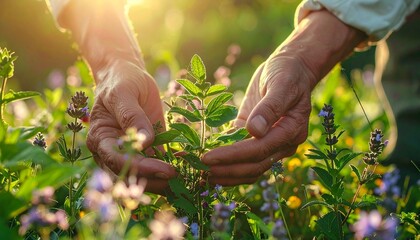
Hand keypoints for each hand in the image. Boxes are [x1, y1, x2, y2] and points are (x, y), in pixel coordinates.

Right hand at [87, 60, 176, 193]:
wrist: (128, 76)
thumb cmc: (121, 81)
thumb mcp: (124, 93)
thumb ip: (132, 116)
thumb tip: (145, 142)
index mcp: (100, 139)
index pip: (117, 161)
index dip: (140, 169)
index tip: (164, 170)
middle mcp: (112, 153)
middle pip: (130, 176)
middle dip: (154, 181)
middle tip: (179, 178)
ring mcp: (131, 154)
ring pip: (144, 177)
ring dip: (163, 182)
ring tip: (187, 179)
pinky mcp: (148, 151)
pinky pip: (157, 166)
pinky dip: (171, 170)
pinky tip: (188, 167)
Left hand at [202, 55, 313, 185]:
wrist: (293, 68)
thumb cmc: (289, 73)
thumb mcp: (281, 84)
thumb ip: (270, 107)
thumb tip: (254, 131)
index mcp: (291, 131)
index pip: (259, 150)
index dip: (233, 156)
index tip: (208, 158)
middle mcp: (282, 143)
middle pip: (253, 166)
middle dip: (226, 170)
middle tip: (198, 171)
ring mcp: (270, 143)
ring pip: (248, 168)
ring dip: (225, 174)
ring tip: (200, 176)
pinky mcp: (256, 139)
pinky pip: (241, 157)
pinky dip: (226, 163)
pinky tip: (207, 166)